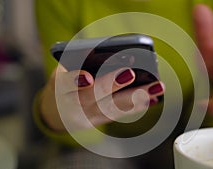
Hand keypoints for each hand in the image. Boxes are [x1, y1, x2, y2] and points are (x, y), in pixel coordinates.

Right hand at [40, 65, 163, 130]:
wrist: (56, 112)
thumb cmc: (63, 83)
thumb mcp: (63, 69)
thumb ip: (80, 62)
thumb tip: (109, 53)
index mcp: (58, 88)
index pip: (65, 84)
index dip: (75, 80)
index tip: (88, 77)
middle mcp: (71, 106)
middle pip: (92, 97)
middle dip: (112, 85)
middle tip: (130, 73)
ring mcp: (85, 117)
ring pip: (111, 108)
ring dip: (135, 97)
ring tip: (156, 87)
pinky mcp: (97, 122)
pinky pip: (118, 114)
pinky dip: (136, 106)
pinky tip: (153, 98)